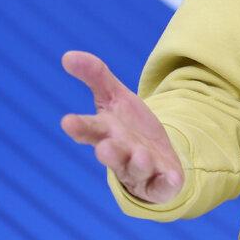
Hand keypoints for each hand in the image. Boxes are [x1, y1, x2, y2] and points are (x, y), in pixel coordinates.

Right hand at [60, 50, 184, 203]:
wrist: (155, 156)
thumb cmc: (128, 126)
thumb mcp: (116, 97)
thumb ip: (95, 76)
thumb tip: (67, 55)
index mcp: (106, 133)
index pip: (89, 129)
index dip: (79, 127)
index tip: (67, 121)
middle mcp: (120, 153)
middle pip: (111, 154)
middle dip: (109, 152)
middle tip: (104, 147)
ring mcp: (140, 170)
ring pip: (136, 169)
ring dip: (138, 163)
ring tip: (141, 155)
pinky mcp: (160, 182)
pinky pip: (162, 185)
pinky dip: (166, 183)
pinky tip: (172, 178)